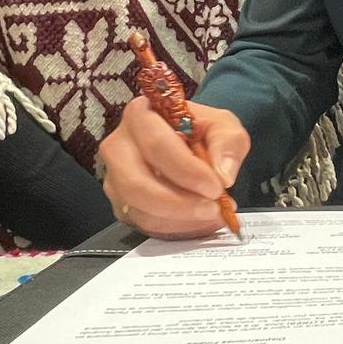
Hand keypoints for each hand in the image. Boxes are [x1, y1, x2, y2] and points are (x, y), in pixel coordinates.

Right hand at [99, 96, 248, 238]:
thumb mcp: (222, 126)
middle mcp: (118, 146)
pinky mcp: (121, 204)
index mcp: (140, 115)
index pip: (157, 145)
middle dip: (179, 203)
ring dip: (179, 219)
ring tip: (211, 215)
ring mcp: (114, 178)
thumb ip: (228, 142)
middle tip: (213, 209)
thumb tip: (223, 174)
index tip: (215, 187)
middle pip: (136, 183)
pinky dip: (174, 228)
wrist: (186, 144)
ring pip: (138, 209)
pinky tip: (197, 221)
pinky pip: (142, 224)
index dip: (187, 171)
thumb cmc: (198, 131)